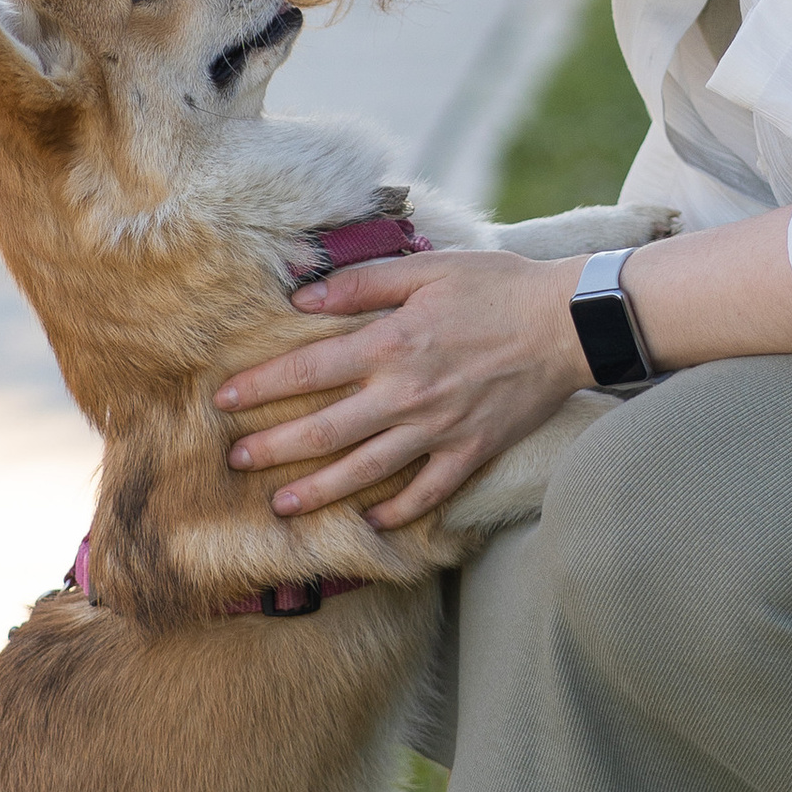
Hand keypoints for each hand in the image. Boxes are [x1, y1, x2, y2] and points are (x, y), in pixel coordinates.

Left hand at [215, 248, 588, 530]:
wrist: (568, 323)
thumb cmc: (497, 287)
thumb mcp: (427, 270)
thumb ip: (361, 283)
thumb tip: (303, 298)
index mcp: (389, 344)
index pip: (307, 370)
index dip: (260, 387)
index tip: (224, 399)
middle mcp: (405, 394)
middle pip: (324, 431)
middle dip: (273, 449)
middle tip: (235, 461)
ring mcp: (438, 430)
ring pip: (365, 471)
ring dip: (318, 490)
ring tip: (281, 506)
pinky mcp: (470, 452)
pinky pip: (426, 492)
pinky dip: (397, 510)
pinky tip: (371, 521)